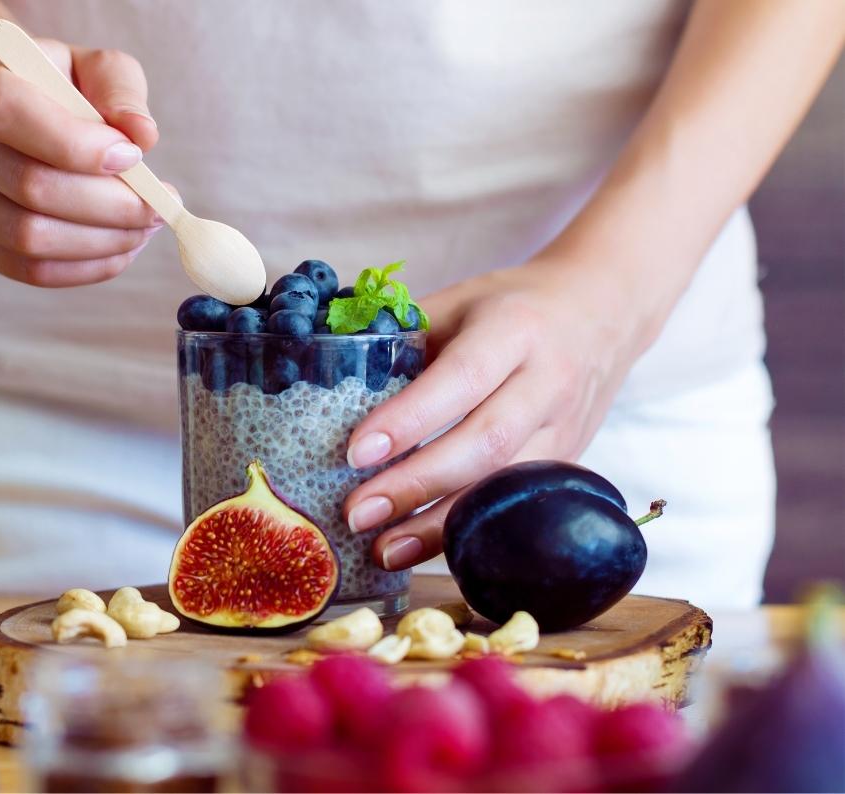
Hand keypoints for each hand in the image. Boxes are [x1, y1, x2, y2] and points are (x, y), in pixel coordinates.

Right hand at [0, 39, 168, 286]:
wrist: (10, 106)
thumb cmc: (62, 85)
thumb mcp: (96, 67)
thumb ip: (120, 92)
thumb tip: (142, 135)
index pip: (10, 113)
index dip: (77, 145)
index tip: (134, 156)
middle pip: (29, 187)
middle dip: (109, 205)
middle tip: (158, 207)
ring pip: (28, 238)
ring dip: (101, 242)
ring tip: (144, 228)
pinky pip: (29, 270)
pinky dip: (86, 268)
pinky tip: (121, 249)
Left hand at [341, 258, 654, 570]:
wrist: (604, 312)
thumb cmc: (513, 307)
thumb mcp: (460, 302)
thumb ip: (405, 339)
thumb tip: (329, 381)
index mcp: (514, 331)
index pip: (460, 379)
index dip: (408, 420)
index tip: (354, 453)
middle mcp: (547, 381)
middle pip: (484, 443)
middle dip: (416, 484)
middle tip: (357, 513)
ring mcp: (565, 428)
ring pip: (505, 486)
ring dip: (441, 525)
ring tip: (383, 549)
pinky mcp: (570, 463)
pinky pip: (518, 506)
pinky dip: (470, 531)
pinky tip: (424, 549)